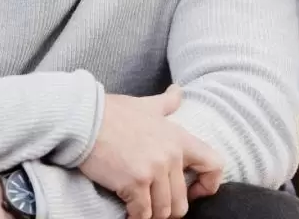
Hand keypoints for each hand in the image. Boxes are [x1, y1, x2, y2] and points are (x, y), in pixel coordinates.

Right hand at [79, 84, 222, 218]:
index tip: (193, 191)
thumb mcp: (146, 105)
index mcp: (179, 138)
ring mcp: (154, 169)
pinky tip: (127, 210)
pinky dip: (135, 216)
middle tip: (153, 204)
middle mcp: (172, 155)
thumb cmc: (112, 112)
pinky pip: (143, 213)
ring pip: (164, 211)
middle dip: (168, 208)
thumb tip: (178, 91)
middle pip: (182, 201)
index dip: (209, 184)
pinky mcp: (135, 183)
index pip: (214, 164)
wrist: (84, 119)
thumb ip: (166, 103)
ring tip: (140, 207)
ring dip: (151, 214)